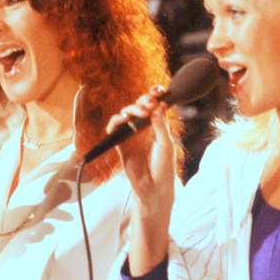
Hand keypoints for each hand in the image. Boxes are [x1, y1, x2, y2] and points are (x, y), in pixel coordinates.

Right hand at [107, 88, 176, 274]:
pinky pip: (114, 130)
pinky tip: (121, 121)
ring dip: (130, 110)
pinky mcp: (120, 145)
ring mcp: (131, 136)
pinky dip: (115, 123)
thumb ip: (160, 124)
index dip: (154, 96)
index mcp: (157, 127)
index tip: (158, 90)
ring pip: (125, 116)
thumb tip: (158, 104)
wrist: (154, 188)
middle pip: (138, 107)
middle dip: (142, 102)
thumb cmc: (164, 168)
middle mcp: (143, 129)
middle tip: (148, 104)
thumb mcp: (165, 144)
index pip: (154, 106)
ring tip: (139, 114)